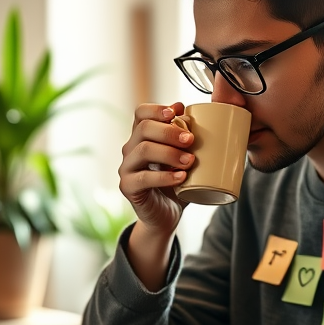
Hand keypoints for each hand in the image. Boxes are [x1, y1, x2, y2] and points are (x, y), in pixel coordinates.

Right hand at [118, 102, 194, 236]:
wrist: (166, 215)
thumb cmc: (177, 183)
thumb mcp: (185, 158)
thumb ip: (188, 139)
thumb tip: (197, 114)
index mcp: (142, 137)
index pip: (141, 113)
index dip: (157, 109)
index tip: (177, 112)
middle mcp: (130, 149)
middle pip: (143, 128)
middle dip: (169, 131)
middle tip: (191, 140)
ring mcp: (126, 168)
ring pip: (143, 150)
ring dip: (169, 153)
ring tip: (190, 161)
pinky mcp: (128, 187)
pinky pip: (143, 178)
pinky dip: (164, 177)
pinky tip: (181, 177)